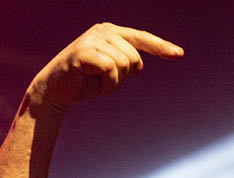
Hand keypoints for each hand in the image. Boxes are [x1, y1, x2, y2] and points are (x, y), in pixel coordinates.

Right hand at [27, 23, 183, 110]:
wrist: (54, 91)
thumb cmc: (82, 83)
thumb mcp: (109, 73)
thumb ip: (124, 66)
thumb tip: (139, 67)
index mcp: (111, 33)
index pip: (142, 38)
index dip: (161, 47)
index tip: (179, 54)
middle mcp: (103, 31)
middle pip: (135, 58)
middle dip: (124, 78)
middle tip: (104, 84)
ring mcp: (93, 39)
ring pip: (124, 65)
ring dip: (114, 84)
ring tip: (97, 84)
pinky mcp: (84, 51)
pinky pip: (111, 69)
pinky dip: (107, 84)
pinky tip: (93, 86)